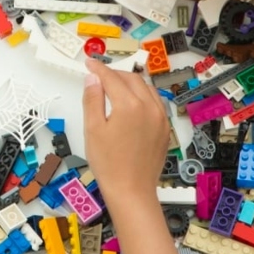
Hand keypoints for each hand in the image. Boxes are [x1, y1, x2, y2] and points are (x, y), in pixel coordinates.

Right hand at [83, 59, 169, 200]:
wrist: (131, 191)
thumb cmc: (108, 163)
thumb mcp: (92, 129)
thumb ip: (92, 99)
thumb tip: (93, 78)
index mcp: (129, 104)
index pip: (111, 78)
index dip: (98, 68)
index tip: (89, 63)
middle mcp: (149, 106)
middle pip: (132, 79)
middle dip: (115, 73)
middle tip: (99, 75)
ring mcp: (160, 118)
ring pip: (147, 88)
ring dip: (130, 82)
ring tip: (115, 85)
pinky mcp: (165, 129)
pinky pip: (155, 102)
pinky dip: (143, 95)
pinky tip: (133, 102)